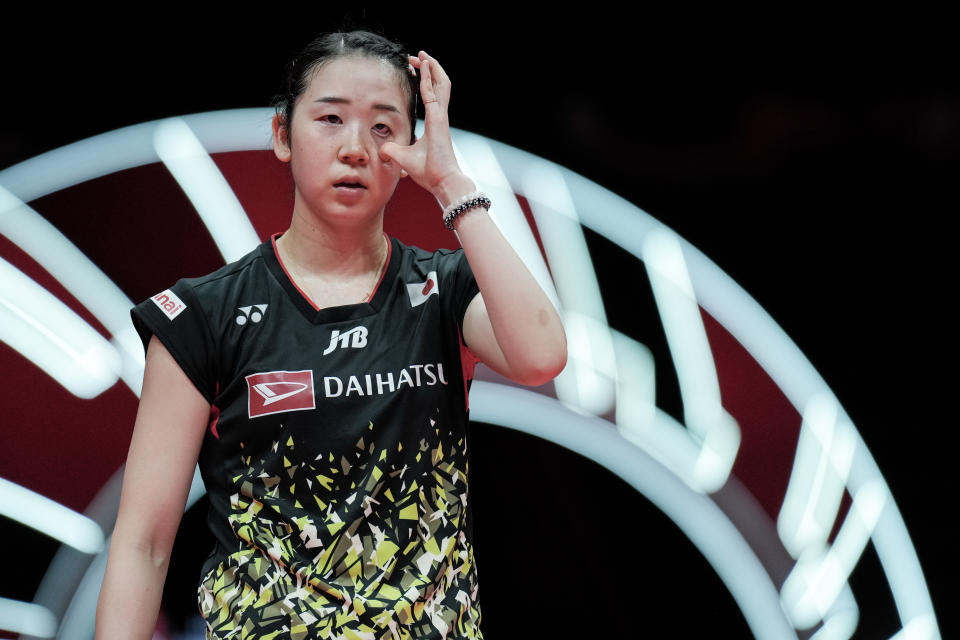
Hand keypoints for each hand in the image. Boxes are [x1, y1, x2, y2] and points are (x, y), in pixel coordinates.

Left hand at [380, 51, 472, 205]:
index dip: (424, 81)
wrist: (441, 182)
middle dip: (429, 69)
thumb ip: (392, 150)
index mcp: (434, 123)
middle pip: (439, 85)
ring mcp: (441, 116)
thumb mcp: (403, 157)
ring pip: (441, 83)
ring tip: (422, 55)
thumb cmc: (428, 173)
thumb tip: (381, 150)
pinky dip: (430, 75)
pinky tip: (424, 64)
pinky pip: (434, 91)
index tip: (414, 71)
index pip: (432, 95)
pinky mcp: (439, 118)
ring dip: (432, 67)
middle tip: (416, 59)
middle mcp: (439, 116)